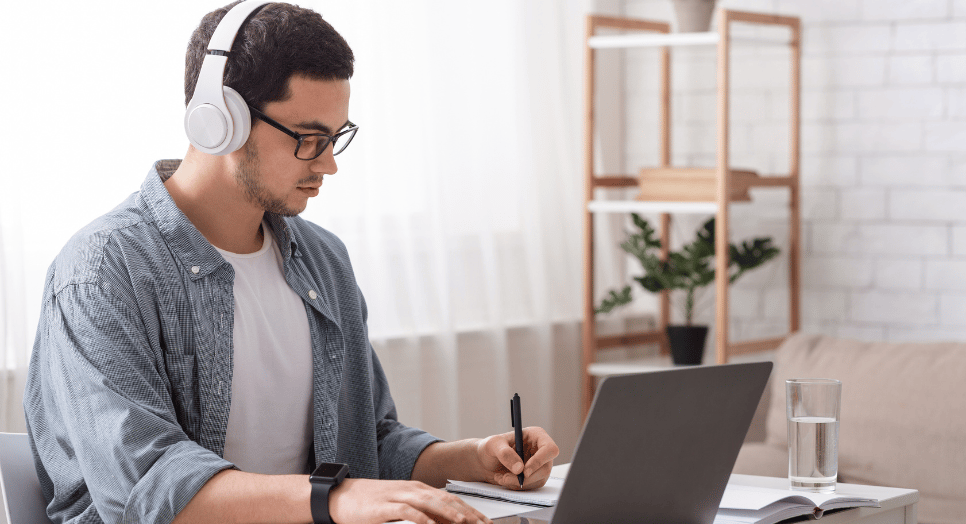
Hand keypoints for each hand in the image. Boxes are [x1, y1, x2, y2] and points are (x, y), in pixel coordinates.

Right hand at [327, 478, 491, 523]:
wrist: (342, 496)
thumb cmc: (374, 503)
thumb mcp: (402, 505)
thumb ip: (423, 511)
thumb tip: (445, 522)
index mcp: (420, 489)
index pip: (451, 498)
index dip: (470, 509)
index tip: (485, 521)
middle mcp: (413, 489)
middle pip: (446, 500)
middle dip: (467, 512)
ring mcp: (399, 496)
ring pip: (430, 502)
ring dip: (449, 513)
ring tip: (465, 523)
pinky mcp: (385, 505)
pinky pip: (407, 511)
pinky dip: (421, 518)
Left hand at [476, 426, 558, 490]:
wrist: (485, 461)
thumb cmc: (490, 447)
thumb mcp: (494, 445)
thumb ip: (505, 454)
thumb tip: (520, 468)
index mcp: (536, 436)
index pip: (549, 449)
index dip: (540, 460)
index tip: (525, 471)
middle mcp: (540, 450)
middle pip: (545, 468)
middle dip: (525, 477)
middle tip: (507, 477)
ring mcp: (539, 465)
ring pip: (538, 480)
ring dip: (518, 482)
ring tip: (502, 477)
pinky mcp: (534, 477)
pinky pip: (531, 486)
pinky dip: (516, 486)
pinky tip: (505, 479)